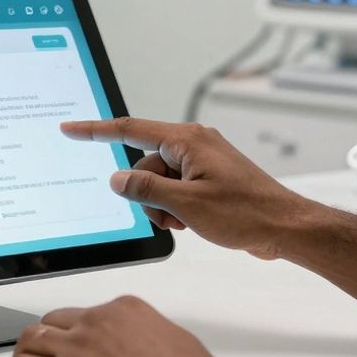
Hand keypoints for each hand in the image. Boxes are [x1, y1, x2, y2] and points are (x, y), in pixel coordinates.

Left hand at [0, 295, 220, 356]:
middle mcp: (95, 321)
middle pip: (54, 322)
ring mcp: (76, 347)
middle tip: (41, 351)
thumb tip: (143, 347)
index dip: (75, 330)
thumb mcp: (174, 338)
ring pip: (32, 340)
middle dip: (45, 337)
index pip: (86, 313)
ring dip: (23, 353)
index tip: (73, 341)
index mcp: (123, 309)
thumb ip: (148, 334)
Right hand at [62, 118, 316, 258]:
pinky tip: (193, 222)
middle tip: (168, 215)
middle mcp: (194, 145)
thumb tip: (118, 180)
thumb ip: (146, 190)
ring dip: (162, 205)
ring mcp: (202, 163)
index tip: (72, 129)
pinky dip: (176, 207)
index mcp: (187, 141)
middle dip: (145, 193)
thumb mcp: (186, 205)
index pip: (130, 130)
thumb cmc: (247, 212)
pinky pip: (176, 190)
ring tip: (186, 221)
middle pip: (144, 165)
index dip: (96, 131)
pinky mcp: (209, 179)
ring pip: (158, 182)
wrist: (285, 227)